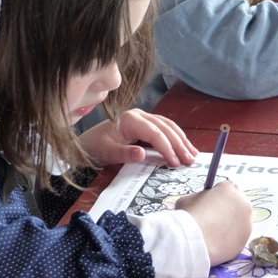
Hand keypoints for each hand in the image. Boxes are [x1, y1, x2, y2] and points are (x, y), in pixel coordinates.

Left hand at [78, 109, 198, 166]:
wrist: (83, 143)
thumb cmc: (94, 147)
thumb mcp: (107, 153)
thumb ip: (125, 153)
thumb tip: (143, 154)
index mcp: (130, 119)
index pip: (155, 133)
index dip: (167, 147)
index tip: (176, 163)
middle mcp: (139, 115)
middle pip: (165, 127)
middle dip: (179, 144)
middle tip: (191, 160)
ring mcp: (142, 118)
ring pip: (167, 126)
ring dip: (181, 139)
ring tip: (193, 154)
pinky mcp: (144, 124)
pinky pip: (164, 129)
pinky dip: (175, 138)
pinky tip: (183, 147)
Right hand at [175, 181, 252, 265]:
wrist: (194, 241)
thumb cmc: (190, 217)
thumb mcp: (189, 199)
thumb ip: (199, 198)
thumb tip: (200, 203)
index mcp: (230, 188)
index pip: (227, 189)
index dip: (217, 196)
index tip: (210, 203)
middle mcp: (243, 203)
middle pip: (236, 205)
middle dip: (226, 210)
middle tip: (212, 219)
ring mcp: (247, 223)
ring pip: (238, 223)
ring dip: (228, 226)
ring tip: (212, 233)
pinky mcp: (245, 240)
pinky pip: (237, 238)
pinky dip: (228, 240)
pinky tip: (215, 243)